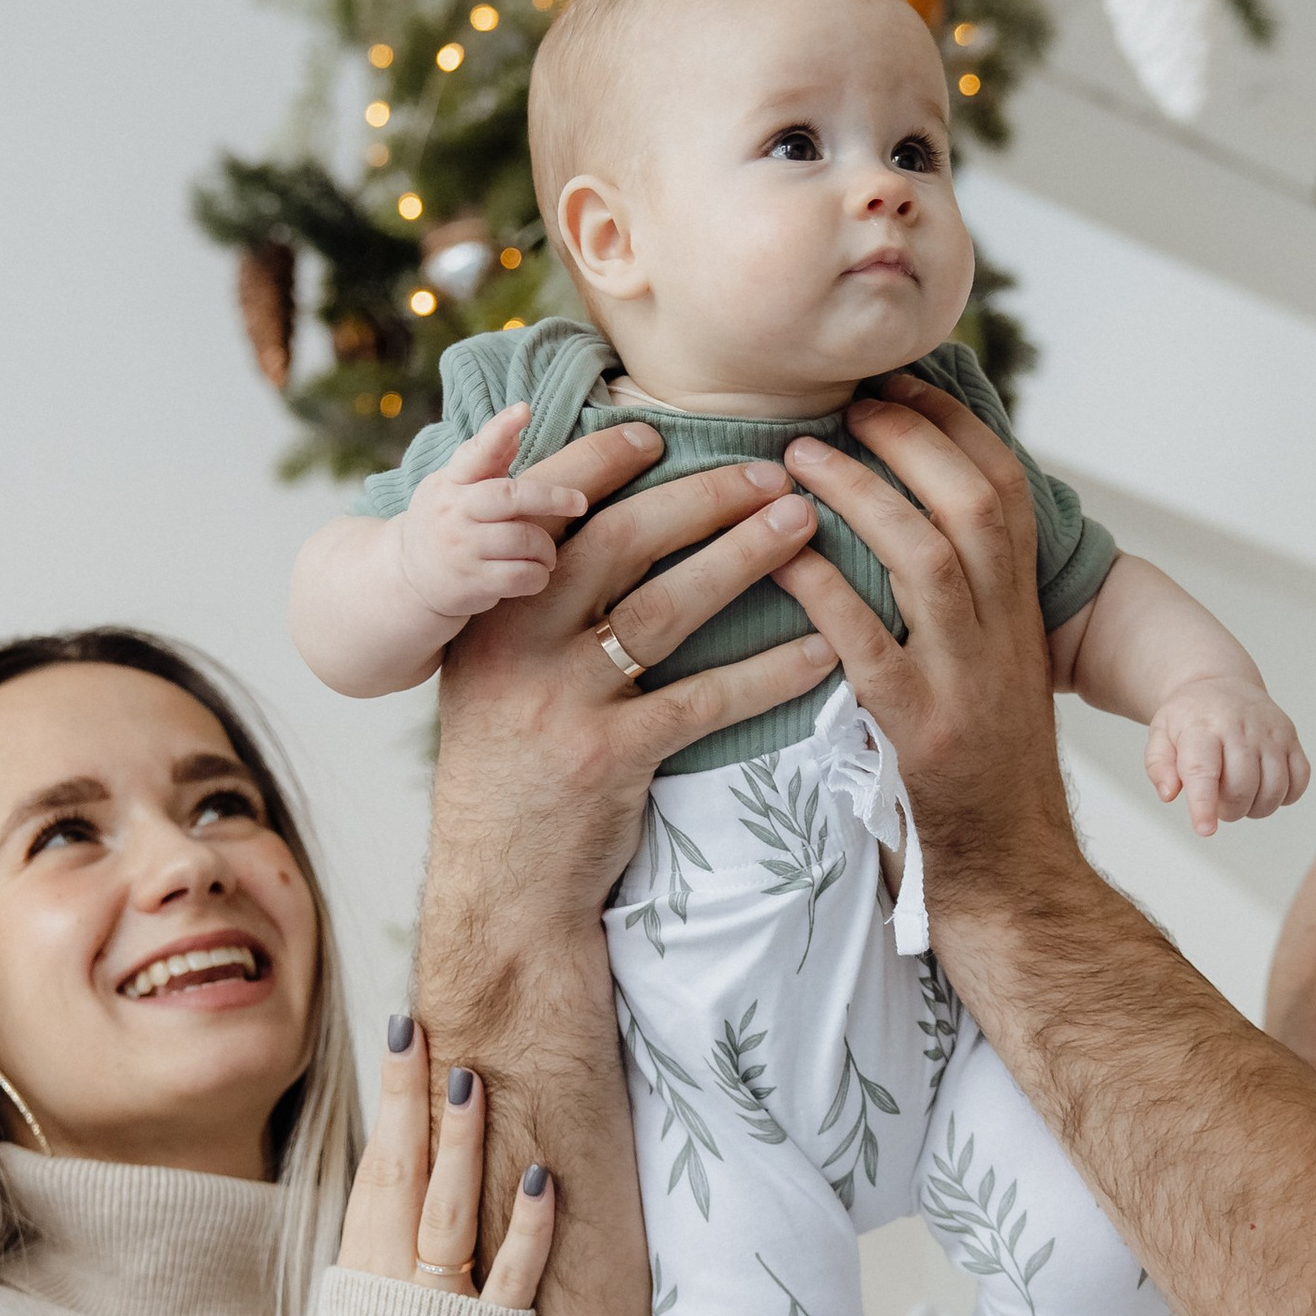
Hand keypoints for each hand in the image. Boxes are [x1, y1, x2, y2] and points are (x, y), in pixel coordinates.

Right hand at [337, 1018, 554, 1301]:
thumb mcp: (367, 1305)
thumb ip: (391, 1242)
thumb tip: (413, 1162)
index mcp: (363, 1264)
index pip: (376, 1166)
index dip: (390, 1098)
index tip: (404, 1033)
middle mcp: (393, 1277)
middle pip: (400, 1175)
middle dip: (407, 1100)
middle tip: (420, 1031)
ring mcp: (441, 1307)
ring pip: (448, 1213)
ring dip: (459, 1145)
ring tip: (471, 1083)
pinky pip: (512, 1278)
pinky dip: (528, 1229)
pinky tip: (541, 1179)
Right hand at [395, 401, 599, 627]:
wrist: (407, 578)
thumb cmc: (446, 523)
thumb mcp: (456, 487)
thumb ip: (489, 459)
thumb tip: (520, 417)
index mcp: (452, 482)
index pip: (477, 452)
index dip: (499, 430)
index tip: (523, 410)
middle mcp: (453, 512)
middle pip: (510, 496)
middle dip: (551, 498)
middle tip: (580, 503)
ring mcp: (461, 549)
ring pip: (523, 539)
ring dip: (545, 549)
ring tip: (546, 554)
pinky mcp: (470, 583)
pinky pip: (521, 576)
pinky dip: (538, 575)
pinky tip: (536, 574)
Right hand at [428, 430, 834, 948]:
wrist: (501, 885)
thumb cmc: (510, 772)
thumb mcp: (495, 676)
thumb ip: (530, 606)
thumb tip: (580, 526)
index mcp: (492, 610)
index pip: (549, 514)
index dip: (603, 465)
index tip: (659, 429)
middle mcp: (519, 642)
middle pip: (618, 542)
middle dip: (701, 498)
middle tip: (774, 470)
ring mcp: (562, 700)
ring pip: (666, 609)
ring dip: (743, 559)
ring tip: (804, 526)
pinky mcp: (609, 758)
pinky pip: (704, 700)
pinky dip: (768, 672)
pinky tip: (823, 649)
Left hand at [769, 369, 1078, 911]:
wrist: (1012, 867)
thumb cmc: (984, 760)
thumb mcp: (996, 664)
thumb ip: (967, 594)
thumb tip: (916, 511)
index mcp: (1021, 609)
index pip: (1004, 487)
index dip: (953, 425)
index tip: (899, 383)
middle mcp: (1004, 633)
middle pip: (972, 504)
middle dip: (909, 440)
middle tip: (846, 406)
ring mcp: (965, 682)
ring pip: (926, 560)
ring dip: (861, 497)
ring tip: (798, 459)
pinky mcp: (921, 732)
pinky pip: (869, 645)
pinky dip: (824, 591)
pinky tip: (781, 555)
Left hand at [1147, 674, 1309, 834]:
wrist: (1223, 684)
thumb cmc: (1191, 716)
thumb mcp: (1161, 734)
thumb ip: (1159, 766)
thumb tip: (1169, 794)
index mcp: (1202, 727)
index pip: (1203, 771)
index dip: (1204, 804)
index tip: (1205, 829)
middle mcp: (1240, 727)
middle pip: (1242, 788)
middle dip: (1229, 810)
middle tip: (1218, 801)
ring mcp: (1270, 732)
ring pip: (1274, 789)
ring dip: (1256, 808)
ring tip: (1240, 795)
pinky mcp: (1291, 738)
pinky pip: (1299, 780)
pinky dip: (1284, 797)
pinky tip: (1264, 788)